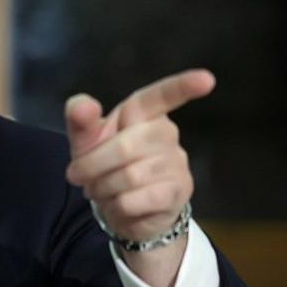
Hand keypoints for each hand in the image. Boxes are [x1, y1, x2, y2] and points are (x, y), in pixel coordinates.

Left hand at [64, 69, 214, 242]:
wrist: (123, 207)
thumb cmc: (105, 163)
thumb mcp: (86, 142)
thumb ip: (80, 121)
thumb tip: (82, 106)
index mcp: (143, 112)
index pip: (162, 95)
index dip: (183, 86)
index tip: (207, 79)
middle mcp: (166, 132)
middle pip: (126, 147)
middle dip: (92, 166)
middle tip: (80, 176)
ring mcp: (177, 162)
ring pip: (130, 177)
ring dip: (102, 188)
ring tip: (100, 190)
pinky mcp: (179, 191)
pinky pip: (136, 200)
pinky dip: (116, 206)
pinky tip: (118, 204)